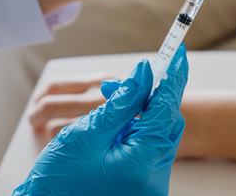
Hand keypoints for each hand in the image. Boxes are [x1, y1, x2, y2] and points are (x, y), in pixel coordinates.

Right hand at [14, 45, 188, 195]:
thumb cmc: (58, 181)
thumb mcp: (87, 135)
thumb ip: (120, 103)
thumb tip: (143, 75)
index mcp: (142, 162)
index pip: (166, 109)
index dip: (171, 78)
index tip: (177, 53)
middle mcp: (154, 177)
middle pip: (164, 122)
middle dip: (150, 97)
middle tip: (134, 78)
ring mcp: (150, 184)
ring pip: (156, 135)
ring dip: (139, 115)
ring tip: (110, 104)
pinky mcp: (141, 184)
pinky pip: (146, 150)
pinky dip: (133, 133)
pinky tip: (113, 128)